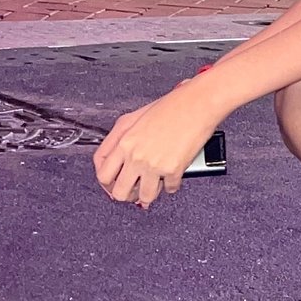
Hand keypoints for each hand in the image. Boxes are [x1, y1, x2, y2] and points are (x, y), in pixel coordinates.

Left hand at [92, 86, 220, 209]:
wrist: (198, 103)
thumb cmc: (173, 105)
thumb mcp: (136, 116)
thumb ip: (122, 137)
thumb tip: (118, 158)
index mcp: (124, 141)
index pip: (102, 173)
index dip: (107, 183)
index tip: (113, 184)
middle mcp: (136, 155)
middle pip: (119, 192)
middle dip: (126, 194)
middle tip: (134, 190)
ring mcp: (153, 164)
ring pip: (143, 197)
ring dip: (149, 194)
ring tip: (154, 185)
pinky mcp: (173, 170)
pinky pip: (168, 189)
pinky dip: (171, 185)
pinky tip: (172, 174)